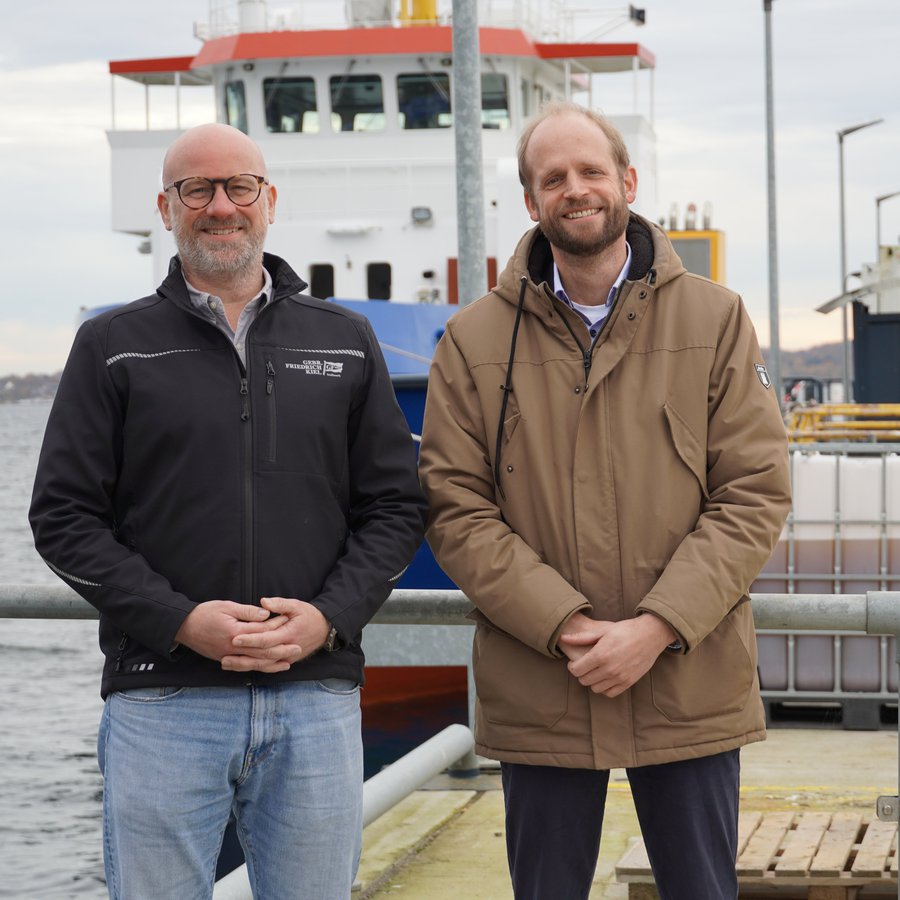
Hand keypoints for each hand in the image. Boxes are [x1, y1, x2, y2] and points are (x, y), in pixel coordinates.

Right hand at [173, 600, 281, 662]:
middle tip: (298, 648)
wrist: (183, 627)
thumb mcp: (226, 606)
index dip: (277, 626)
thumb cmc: (205, 613)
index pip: (262, 631)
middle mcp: (234, 648)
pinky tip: (267, 667)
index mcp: (236, 632)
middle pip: (262, 652)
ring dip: (273, 664)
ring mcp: (229, 656)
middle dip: (281, 650)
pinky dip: (258, 668)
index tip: (290, 620)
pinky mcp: (225, 660)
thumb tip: (266, 614)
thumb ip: (247, 612)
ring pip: (255, 663)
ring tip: (288, 662)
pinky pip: (245, 667)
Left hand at [221, 597, 330, 672]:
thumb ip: (279, 604)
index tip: (234, 638)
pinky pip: (267, 667)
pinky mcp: (285, 661)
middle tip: (223, 655)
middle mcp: (287, 649)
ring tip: (225, 663)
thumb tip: (263, 602)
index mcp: (289, 634)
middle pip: (262, 656)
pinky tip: (238, 666)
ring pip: (263, 665)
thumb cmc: (309, 615)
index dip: (250, 639)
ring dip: (244, 665)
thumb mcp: (296, 605)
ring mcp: (287, 658)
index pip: (266, 639)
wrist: (324, 629)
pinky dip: (252, 667)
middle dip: (242, 656)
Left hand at [558, 613, 675, 697]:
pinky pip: (610, 693)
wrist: (650, 635)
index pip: (576, 670)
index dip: (572, 667)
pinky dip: (605, 687)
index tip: (574, 662)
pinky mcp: (629, 682)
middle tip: (585, 665)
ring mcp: (619, 677)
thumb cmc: (625, 630)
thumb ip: (581, 638)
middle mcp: (609, 669)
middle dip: (581, 673)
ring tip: (595, 670)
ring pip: (595, 688)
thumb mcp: (602, 630)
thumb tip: (563, 638)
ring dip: (592, 681)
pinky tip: (606, 677)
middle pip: (584, 680)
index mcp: (600, 655)